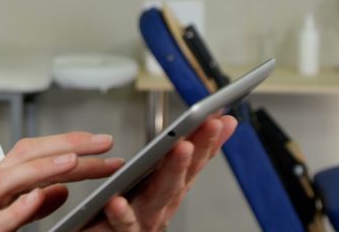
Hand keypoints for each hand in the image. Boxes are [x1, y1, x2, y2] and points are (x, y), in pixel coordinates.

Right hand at [0, 132, 124, 231]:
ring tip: (76, 161)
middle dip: (66, 145)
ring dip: (43, 167)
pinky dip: (16, 208)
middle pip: (26, 156)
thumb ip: (30, 208)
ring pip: (8, 180)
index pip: (36, 155)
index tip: (105, 147)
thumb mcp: (1, 220)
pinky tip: (38, 198)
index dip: (71, 146)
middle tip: (106, 143)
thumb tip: (61, 190)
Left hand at [84, 114, 237, 231]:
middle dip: (199, 149)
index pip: (193, 162)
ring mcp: (146, 221)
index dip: (208, 140)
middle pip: (183, 175)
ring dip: (174, 171)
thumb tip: (184, 134)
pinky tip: (118, 200)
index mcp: (167, 190)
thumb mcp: (149, 184)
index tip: (220, 117)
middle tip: (210, 124)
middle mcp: (162, 206)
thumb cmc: (124, 216)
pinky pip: (123, 225)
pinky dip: (123, 214)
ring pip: (160, 196)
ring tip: (182, 147)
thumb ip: (166, 161)